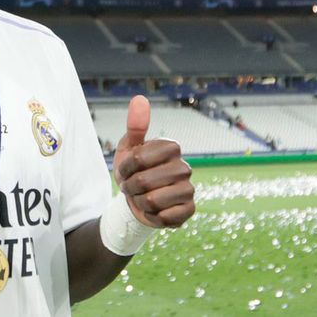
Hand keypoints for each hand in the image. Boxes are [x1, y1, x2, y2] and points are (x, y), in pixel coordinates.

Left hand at [113, 95, 195, 227]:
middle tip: (133, 186)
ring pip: (152, 201)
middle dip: (131, 187)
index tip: (128, 168)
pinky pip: (164, 217)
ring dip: (139, 203)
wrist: (138, 199)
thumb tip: (139, 98)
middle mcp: (185, 167)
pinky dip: (152, 217)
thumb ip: (135, 124)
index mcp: (172, 148)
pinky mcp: (189, 210)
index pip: (140, 157)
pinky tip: (155, 211)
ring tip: (142, 198)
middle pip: (144, 181)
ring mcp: (189, 189)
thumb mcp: (129, 147)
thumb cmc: (133, 170)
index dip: (127, 166)